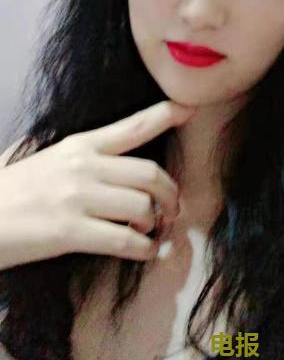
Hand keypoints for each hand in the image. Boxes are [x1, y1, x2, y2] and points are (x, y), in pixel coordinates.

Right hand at [0, 101, 195, 268]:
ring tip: (152, 231)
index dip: (165, 115)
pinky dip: (144, 249)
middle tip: (173, 208)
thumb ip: (75, 153)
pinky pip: (125, 240)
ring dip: (157, 223)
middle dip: (170, 194)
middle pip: (150, 174)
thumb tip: (104, 155)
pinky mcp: (69, 232)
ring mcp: (77, 198)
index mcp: (78, 145)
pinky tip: (143, 251)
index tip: (189, 108)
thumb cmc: (8, 192)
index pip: (131, 127)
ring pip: (142, 207)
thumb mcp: (41, 157)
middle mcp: (83, 166)